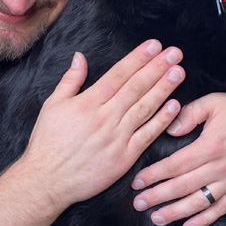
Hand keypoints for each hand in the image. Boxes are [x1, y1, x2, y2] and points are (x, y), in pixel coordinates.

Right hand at [22, 40, 184, 207]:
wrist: (47, 181)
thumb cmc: (47, 143)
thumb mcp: (52, 106)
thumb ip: (70, 80)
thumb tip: (80, 56)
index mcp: (88, 102)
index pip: (119, 74)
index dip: (138, 58)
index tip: (154, 45)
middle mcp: (105, 117)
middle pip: (136, 87)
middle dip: (157, 68)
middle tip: (175, 52)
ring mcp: (117, 137)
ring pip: (145, 108)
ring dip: (164, 88)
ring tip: (178, 72)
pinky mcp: (124, 157)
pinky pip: (147, 135)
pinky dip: (162, 120)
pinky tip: (174, 106)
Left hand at [130, 88, 225, 225]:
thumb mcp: (214, 102)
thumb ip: (189, 114)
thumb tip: (169, 129)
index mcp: (210, 146)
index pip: (175, 165)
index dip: (154, 175)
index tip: (137, 182)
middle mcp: (221, 167)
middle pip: (182, 187)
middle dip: (157, 197)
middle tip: (138, 204)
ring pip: (199, 203)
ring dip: (175, 213)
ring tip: (156, 218)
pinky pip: (221, 209)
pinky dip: (204, 220)